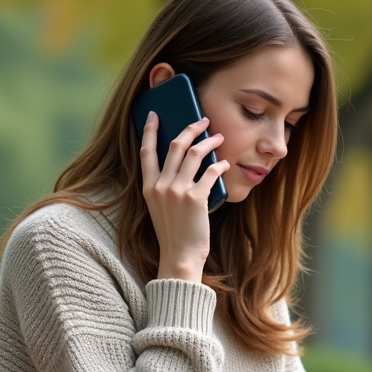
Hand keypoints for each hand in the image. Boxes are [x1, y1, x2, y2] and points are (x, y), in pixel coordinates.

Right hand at [139, 113, 230, 281]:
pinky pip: (210, 172)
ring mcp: (177, 191)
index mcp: (148, 187)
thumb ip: (165, 186)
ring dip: (209, 142)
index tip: (155, 115)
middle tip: (203, 121)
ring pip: (194, 153)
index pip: (146, 151)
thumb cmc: (173, 233)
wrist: (179, 256)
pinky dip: (219, 165)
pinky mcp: (195, 198)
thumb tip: (183, 163)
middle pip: (175, 145)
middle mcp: (161, 185)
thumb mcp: (160, 207)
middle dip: (191, 128)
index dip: (150, 130)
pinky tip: (225, 165)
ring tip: (219, 138)